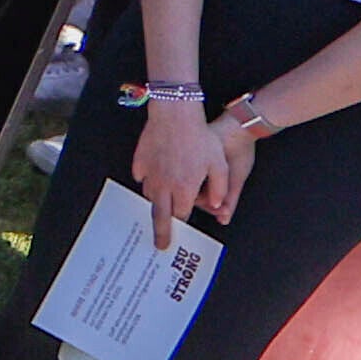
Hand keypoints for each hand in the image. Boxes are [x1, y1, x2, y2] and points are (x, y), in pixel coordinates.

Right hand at [129, 103, 248, 231]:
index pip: (182, 214)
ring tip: (162, 203)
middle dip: (161, 233)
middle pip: (160, 216)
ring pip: (151, 196)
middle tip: (160, 245)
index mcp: (184, 189)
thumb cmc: (200, 138)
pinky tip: (155, 174)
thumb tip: (216, 204)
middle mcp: (164, 186)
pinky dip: (148, 181)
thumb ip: (220, 188)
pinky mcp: (140, 162)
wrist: (176, 115)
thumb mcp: (220, 164)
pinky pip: (142, 177)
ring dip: (157, 202)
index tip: (183, 225)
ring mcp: (150, 174)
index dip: (184, 219)